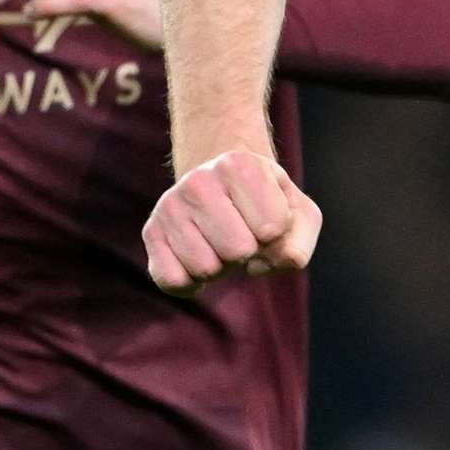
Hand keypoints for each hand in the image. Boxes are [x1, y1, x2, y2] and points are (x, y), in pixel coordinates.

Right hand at [144, 148, 324, 294]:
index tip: (265, 216)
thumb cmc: (266, 203)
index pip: (273, 228)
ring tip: (220, 240)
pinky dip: (192, 284)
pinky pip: (173, 281)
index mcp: (241, 165)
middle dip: (248, 252)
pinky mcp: (151, 232)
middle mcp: (199, 180)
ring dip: (221, 267)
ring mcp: (170, 205)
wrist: (221, 185)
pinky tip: (198, 259)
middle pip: (239, 251)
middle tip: (241, 232)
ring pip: (206, 268)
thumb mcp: (298, 213)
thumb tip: (267, 263)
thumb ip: (298, 241)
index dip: (276, 233)